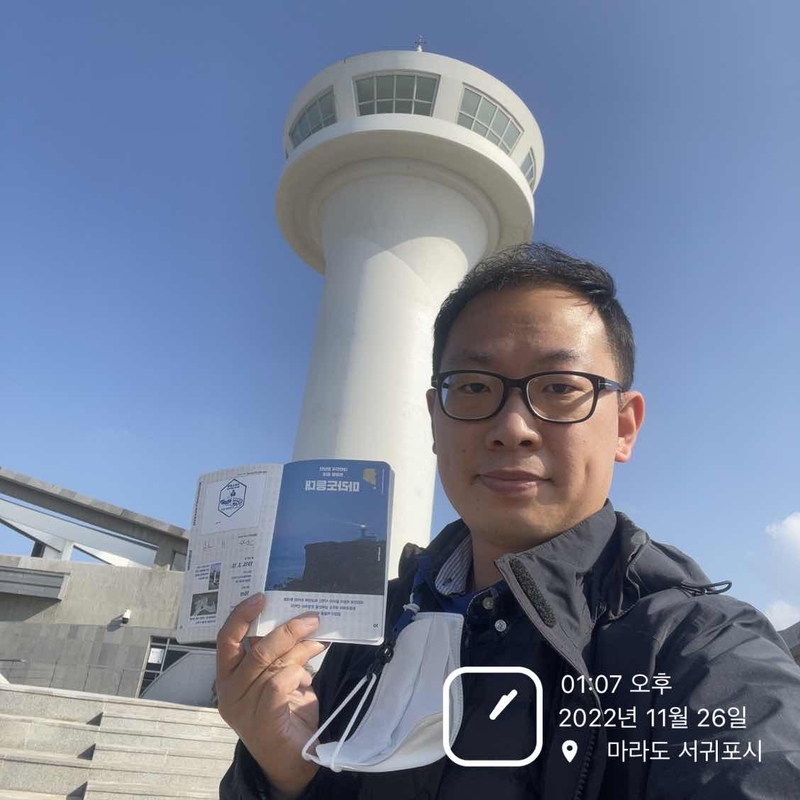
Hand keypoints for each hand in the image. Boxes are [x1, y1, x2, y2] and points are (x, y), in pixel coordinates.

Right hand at [216, 594, 328, 797]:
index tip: (261, 596)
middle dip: (285, 629)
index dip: (241, 615)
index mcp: (228, 676)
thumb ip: (280, 654)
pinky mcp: (261, 719)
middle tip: (311, 618)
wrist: (293, 761)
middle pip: (254, 647)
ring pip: (271, 662)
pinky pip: (279, 683)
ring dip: (300, 648)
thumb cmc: (286, 713)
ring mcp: (243, 707)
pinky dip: (296, 673)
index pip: (226, 639)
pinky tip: (307, 677)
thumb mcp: (280, 676)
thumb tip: (300, 619)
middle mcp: (229, 690)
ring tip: (318, 642)